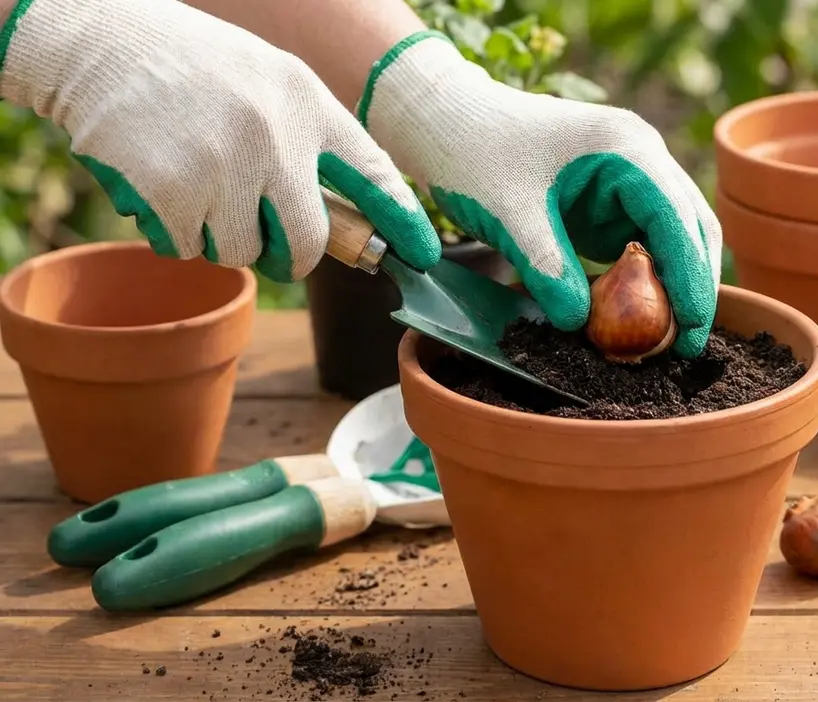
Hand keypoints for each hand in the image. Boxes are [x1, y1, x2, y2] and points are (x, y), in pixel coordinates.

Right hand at [0, 0, 439, 281]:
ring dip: (220, 237)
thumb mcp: (266, 82)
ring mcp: (223, 165)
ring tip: (195, 185)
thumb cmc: (187, 66)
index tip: (424, 253)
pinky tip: (160, 187)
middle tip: (275, 250)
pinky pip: (189, 248)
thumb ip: (304, 139)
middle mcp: (274, 135)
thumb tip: (340, 216)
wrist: (98, 39)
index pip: (372, 171)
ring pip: (242, 252)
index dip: (401, 219)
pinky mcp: (172, 191)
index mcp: (305, 102)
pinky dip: (175, 232)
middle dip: (294, 257)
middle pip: (308, 241)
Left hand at [358, 32, 721, 357]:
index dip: (691, 277)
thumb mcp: (509, 214)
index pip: (678, 218)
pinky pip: (643, 246)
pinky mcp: (612, 202)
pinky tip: (633, 321)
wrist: (446, 121)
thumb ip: (546, 267)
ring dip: (672, 287)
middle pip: (691, 228)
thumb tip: (579, 325)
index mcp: (627, 149)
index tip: (691, 330)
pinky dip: (643, 283)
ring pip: (674, 239)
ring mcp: (630, 180)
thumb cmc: (474, 152)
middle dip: (692, 287)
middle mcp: (641, 159)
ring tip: (661, 343)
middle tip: (683, 348)